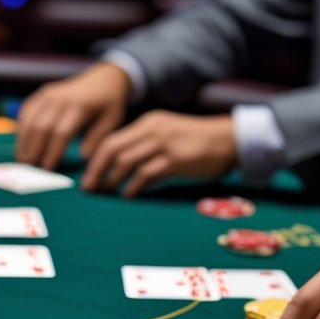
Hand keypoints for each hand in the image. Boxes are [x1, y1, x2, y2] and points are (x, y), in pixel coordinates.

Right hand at [15, 63, 131, 171]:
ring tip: (22, 158)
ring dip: (24, 141)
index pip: (61, 133)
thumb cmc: (109, 104)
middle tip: (29, 167)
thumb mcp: (112, 121)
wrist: (104, 77)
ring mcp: (49, 94)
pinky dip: (22, 127)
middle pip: (41, 127)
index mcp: (80, 106)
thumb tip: (82, 156)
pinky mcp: (43, 93)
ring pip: (30, 119)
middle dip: (34, 149)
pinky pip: (27, 110)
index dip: (52, 152)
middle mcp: (61, 98)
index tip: (47, 168)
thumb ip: (97, 139)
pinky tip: (22, 142)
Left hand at [82, 111, 236, 196]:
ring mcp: (164, 144)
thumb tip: (120, 167)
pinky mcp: (175, 160)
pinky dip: (133, 187)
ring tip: (105, 193)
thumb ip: (146, 145)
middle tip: (89, 188)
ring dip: (111, 179)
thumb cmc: (198, 142)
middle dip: (95, 170)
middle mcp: (153, 130)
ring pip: (125, 161)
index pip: (111, 139)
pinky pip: (145, 174)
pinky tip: (129, 195)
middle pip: (111, 149)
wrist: (231, 138)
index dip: (95, 159)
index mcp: (148, 123)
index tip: (88, 175)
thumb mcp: (168, 134)